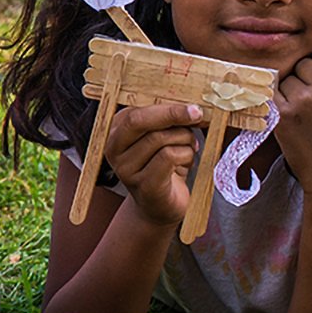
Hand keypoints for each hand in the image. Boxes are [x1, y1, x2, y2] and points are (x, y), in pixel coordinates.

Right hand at [102, 102, 202, 226]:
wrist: (160, 205)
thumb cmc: (164, 165)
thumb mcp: (161, 136)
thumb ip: (167, 120)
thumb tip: (191, 107)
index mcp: (115, 132)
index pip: (135, 112)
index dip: (166, 107)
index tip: (192, 107)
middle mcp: (113, 150)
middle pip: (141, 121)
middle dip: (174, 115)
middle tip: (197, 116)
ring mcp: (126, 169)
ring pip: (160, 139)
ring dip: (185, 140)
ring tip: (189, 148)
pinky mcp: (144, 185)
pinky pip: (168, 157)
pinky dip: (186, 155)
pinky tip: (187, 162)